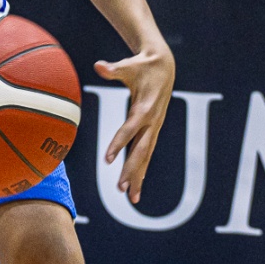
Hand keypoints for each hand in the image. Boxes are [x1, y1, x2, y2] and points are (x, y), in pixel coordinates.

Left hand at [93, 45, 173, 204]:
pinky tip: (136, 187)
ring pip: (146, 156)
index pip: (130, 129)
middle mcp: (152, 121)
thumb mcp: (128, 65)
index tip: (108, 160)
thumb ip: (113, 69)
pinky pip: (147, 153)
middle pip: (141, 149)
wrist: (165, 66)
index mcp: (145, 107)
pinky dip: (142, 170)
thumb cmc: (142, 66)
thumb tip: (99, 65)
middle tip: (121, 188)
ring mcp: (155, 128)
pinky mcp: (154, 130)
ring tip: (131, 198)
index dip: (119, 143)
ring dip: (138, 176)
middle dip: (132, 170)